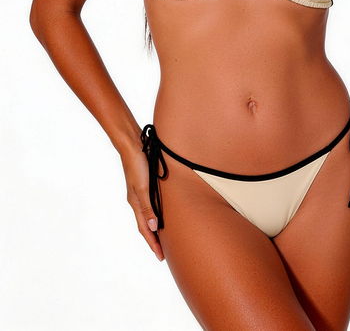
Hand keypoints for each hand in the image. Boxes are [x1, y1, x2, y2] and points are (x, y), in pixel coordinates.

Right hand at [120, 145, 164, 260]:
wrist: (133, 145)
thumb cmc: (138, 164)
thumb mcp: (144, 187)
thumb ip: (148, 207)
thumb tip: (154, 228)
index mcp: (136, 203)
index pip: (145, 229)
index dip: (153, 244)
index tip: (161, 257)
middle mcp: (137, 201)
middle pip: (146, 226)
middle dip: (154, 240)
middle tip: (163, 253)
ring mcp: (140, 193)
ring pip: (148, 216)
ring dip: (155, 228)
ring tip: (164, 238)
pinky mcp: (145, 185)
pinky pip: (151, 205)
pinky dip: (156, 214)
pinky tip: (162, 214)